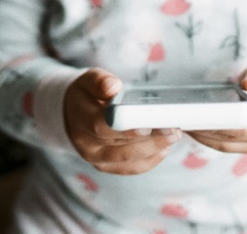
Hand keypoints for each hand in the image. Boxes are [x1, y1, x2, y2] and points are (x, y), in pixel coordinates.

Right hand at [64, 68, 180, 174]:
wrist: (72, 113)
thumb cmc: (87, 93)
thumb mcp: (90, 79)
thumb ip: (100, 81)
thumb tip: (113, 87)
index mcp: (80, 119)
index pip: (102, 127)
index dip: (126, 128)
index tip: (149, 125)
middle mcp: (85, 144)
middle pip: (119, 146)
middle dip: (149, 139)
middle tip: (173, 129)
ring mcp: (95, 158)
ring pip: (127, 161)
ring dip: (153, 150)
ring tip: (174, 136)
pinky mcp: (106, 166)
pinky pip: (130, 168)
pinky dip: (150, 160)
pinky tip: (164, 148)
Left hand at [187, 61, 246, 153]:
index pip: (244, 124)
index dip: (219, 122)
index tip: (197, 114)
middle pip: (230, 137)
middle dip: (204, 128)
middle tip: (180, 117)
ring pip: (224, 144)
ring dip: (201, 135)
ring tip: (181, 122)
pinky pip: (225, 146)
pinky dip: (207, 138)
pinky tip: (193, 128)